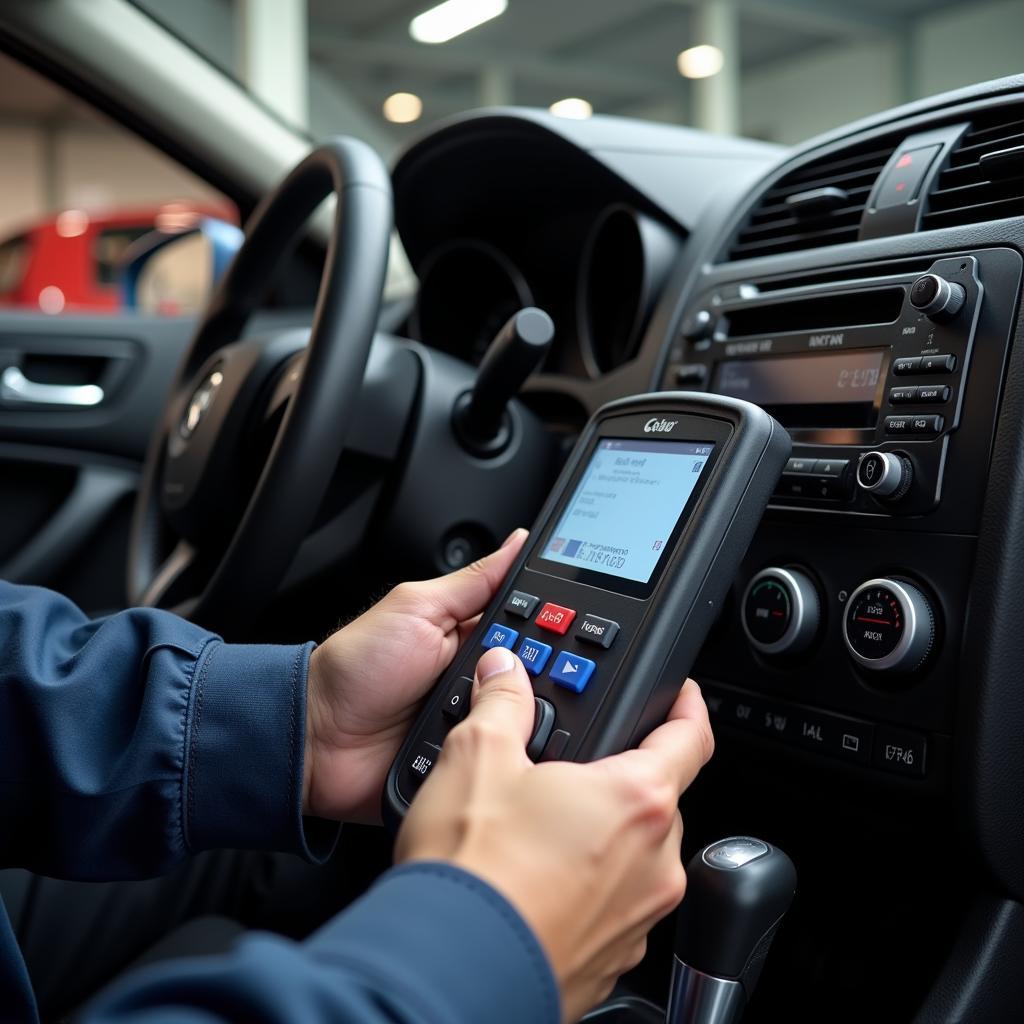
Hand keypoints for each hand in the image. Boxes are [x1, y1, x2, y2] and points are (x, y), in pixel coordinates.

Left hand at [303, 529, 527, 822]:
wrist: (316, 741)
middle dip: (543, 673)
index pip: (533, 625)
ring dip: (524, 715)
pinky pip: (506, 757)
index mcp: (470, 633)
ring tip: (501, 709)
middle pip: (540, 672)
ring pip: (532, 718)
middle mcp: (480, 677)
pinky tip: (502, 746)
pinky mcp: (470, 760)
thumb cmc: (356, 668)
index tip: (569, 626)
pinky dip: (507, 753)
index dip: (553, 625)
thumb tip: (517, 542)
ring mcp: (476, 721)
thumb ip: (473, 580)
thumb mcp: (416, 607)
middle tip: (520, 671)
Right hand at [395, 647, 713, 1023]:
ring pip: (635, 854)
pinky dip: (587, 886)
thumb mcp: (478, 756)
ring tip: (536, 829)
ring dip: (601, 834)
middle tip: (566, 767)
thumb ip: (502, 702)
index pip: (691, 737)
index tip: (681, 694)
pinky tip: (535, 879)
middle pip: (655, 797)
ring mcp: (638, 916)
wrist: (446, 970)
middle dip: (617, 776)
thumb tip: (505, 671)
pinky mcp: (614, 958)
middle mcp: (654, 861)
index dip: (688, 706)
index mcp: (637, 799)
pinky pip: (614, 904)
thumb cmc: (473, 871)